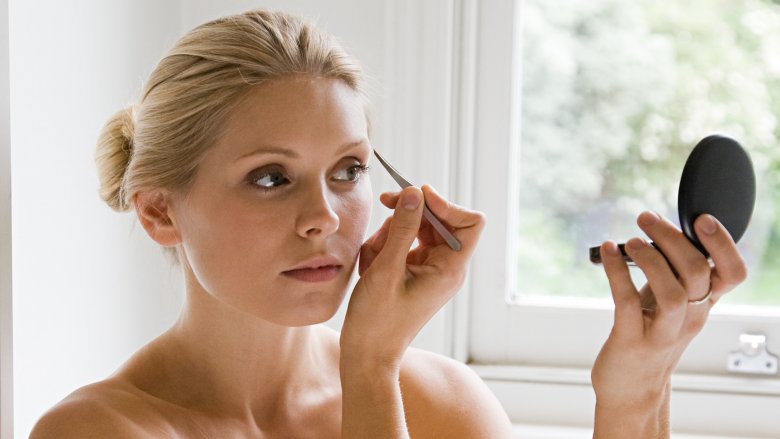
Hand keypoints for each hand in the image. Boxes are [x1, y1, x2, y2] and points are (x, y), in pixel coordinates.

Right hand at [340, 185, 484, 368]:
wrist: (367, 354)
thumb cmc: (377, 321)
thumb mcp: (385, 269)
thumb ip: (401, 228)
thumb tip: (414, 193)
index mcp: (450, 269)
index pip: (470, 221)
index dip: (447, 204)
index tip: (417, 196)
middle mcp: (445, 267)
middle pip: (439, 220)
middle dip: (409, 215)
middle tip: (385, 203)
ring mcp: (429, 269)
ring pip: (416, 229)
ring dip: (391, 233)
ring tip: (372, 257)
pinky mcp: (413, 272)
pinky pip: (403, 243)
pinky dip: (385, 246)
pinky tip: (370, 264)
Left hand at [591, 211, 746, 434]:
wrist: (632, 389)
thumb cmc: (649, 338)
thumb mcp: (670, 305)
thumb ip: (674, 273)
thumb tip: (662, 229)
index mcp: (702, 305)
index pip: (732, 273)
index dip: (723, 244)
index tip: (701, 218)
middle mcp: (688, 318)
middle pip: (697, 272)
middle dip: (672, 237)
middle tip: (646, 218)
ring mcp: (661, 332)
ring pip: (672, 292)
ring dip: (650, 259)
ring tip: (631, 241)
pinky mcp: (631, 340)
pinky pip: (627, 302)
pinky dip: (616, 271)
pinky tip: (607, 251)